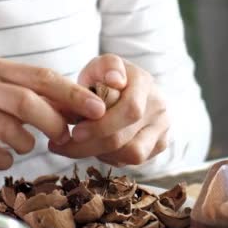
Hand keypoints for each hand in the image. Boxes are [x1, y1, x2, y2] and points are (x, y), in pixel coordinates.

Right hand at [0, 57, 105, 169]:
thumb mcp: (11, 95)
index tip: (98, 109)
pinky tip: (5, 158)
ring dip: (27, 143)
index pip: (42, 77)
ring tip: (28, 146)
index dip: (73, 94)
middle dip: (53, 122)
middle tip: (64, 137)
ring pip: (7, 127)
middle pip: (26, 101)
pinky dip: (5, 160)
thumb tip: (87, 108)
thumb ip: (44, 98)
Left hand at [49, 54, 169, 166]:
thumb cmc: (106, 77)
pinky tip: (98, 146)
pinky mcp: (161, 144)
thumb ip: (106, 67)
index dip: (101, 126)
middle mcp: (159, 106)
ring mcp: (163, 127)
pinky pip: (135, 161)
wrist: (126, 87)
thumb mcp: (100, 66)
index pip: (130, 110)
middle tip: (65, 146)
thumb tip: (115, 80)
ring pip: (133, 155)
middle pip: (127, 137)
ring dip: (102, 154)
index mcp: (145, 83)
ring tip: (82, 145)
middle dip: (92, 144)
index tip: (75, 132)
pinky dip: (113, 158)